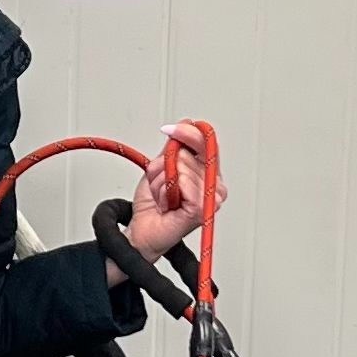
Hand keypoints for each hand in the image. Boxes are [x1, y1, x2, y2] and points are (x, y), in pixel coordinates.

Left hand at [126, 121, 226, 263]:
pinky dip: (166, 190)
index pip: (206, 142)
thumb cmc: (153, 205)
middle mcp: (214, 185)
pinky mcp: (203, 210)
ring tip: (163, 197)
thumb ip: (174, 147)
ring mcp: (211, 199)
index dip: (187, 133)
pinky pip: (183, 183)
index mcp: (208, 172)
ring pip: (182, 168)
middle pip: (188, 154)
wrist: (142, 232)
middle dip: (165, 167)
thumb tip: (185, 123)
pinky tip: (167, 204)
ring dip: (162, 181)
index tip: (170, 129)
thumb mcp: (160, 167)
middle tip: (163, 186)